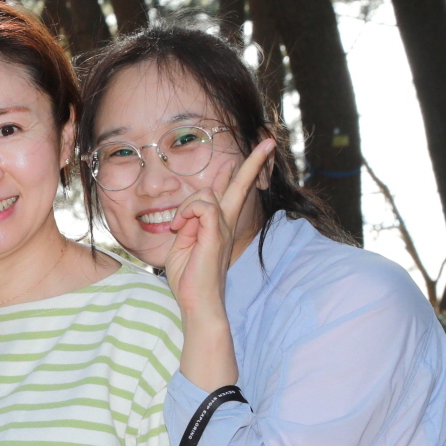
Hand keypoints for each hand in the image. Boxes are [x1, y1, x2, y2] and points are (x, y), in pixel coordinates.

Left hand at [163, 137, 273, 324]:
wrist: (198, 303)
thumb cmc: (189, 278)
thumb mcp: (182, 245)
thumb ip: (188, 223)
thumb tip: (193, 208)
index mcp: (219, 225)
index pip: (231, 193)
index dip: (238, 173)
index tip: (244, 156)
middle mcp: (226, 223)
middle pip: (240, 185)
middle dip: (253, 163)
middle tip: (268, 142)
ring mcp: (224, 228)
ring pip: (205, 194)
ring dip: (184, 208)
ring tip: (177, 228)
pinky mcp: (217, 234)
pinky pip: (202, 206)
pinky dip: (186, 213)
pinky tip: (178, 228)